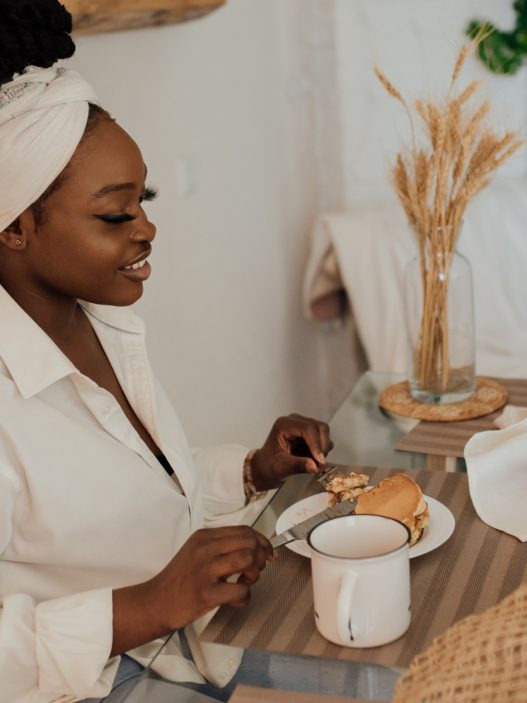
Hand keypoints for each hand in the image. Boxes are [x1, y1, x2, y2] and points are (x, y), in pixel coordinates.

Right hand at [112, 526, 273, 653]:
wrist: (155, 602)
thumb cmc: (179, 579)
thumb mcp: (197, 551)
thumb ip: (221, 546)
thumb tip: (255, 547)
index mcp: (205, 536)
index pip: (244, 530)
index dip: (262, 541)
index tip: (269, 553)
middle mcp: (205, 548)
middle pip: (250, 542)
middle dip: (261, 557)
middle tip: (254, 571)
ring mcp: (205, 570)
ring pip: (248, 560)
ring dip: (254, 573)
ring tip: (245, 582)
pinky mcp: (206, 593)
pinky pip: (240, 590)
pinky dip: (245, 597)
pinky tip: (236, 599)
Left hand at [250, 413, 332, 490]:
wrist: (267, 465)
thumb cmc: (269, 464)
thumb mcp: (281, 467)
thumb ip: (297, 465)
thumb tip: (314, 465)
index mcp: (284, 425)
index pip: (307, 429)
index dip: (316, 444)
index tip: (320, 460)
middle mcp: (294, 421)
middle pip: (318, 427)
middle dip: (322, 446)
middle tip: (319, 463)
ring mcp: (302, 424)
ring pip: (323, 431)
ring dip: (323, 447)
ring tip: (315, 461)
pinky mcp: (309, 431)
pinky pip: (323, 437)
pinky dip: (322, 448)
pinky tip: (312, 457)